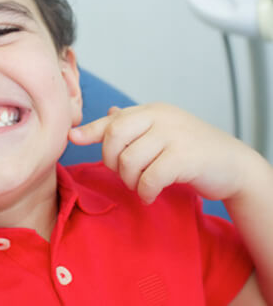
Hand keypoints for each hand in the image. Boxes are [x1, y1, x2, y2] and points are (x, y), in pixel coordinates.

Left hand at [68, 103, 256, 203]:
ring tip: (140, 186)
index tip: (72, 138)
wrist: (233, 165)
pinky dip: (145, 191)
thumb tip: (108, 113)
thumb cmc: (191, 150)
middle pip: (114, 137)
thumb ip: (135, 125)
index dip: (90, 131)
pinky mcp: (185, 157)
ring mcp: (174, 135)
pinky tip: (150, 195)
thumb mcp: (162, 132)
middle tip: (123, 175)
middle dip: (111, 161)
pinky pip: (150, 177)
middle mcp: (161, 117)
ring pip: (130, 160)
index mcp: (151, 111)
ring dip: (129, 181)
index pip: (114, 120)